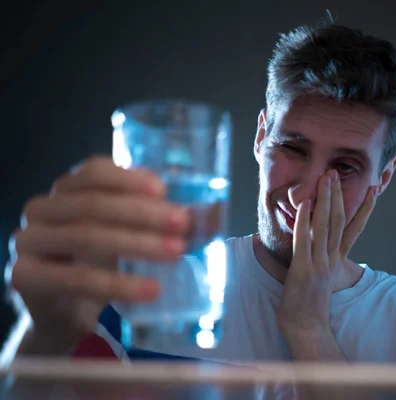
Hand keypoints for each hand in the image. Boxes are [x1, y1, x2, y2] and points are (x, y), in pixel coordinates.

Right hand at [8, 155, 192, 354]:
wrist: (62, 310)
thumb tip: (210, 215)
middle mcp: (42, 208)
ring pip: (87, 236)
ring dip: (137, 244)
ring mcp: (28, 241)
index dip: (129, 178)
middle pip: (95, 204)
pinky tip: (151, 290)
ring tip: (176, 253)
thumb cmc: (98, 262)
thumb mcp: (125, 234)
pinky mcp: (26, 276)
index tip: (164, 189)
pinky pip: (76, 278)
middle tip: (183, 224)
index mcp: (68, 189)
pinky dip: (118, 284)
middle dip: (143, 213)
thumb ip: (156, 220)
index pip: (94, 171)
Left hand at [276, 169, 377, 339]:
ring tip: (325, 179)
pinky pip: (304, 240)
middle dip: (338, 195)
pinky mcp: (303, 268)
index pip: (354, 228)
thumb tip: (300, 242)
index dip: (364, 208)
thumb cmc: (306, 301)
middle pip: (338, 220)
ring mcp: (318, 262)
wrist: (305, 326)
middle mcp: (331, 258)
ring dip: (325, 200)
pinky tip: (305, 204)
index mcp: (337, 259)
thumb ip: (312, 257)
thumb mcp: (315, 275)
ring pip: (324, 225)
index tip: (373, 189)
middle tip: (336, 173)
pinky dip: (304, 221)